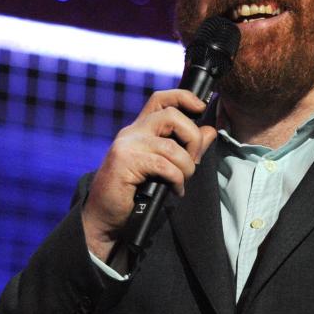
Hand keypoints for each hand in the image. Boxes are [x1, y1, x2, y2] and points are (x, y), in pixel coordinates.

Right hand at [81, 89, 217, 261]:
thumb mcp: (165, 166)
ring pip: (172, 146)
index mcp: (140, 129)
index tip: (201, 107)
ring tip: (182, 182)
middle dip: (193, 138)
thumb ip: (187, 147)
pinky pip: (164, 165)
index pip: (161, 99)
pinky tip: (174, 190)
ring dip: (186, 167)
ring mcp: (126, 146)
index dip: (184, 97)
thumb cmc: (134, 193)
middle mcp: (132, 132)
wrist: (103, 217)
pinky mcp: (124, 162)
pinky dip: (176, 180)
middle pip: (172, 116)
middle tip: (193, 161)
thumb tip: (210, 130)